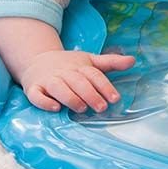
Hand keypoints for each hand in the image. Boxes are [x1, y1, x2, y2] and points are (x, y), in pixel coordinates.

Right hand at [19, 49, 135, 113]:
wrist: (37, 60)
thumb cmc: (68, 64)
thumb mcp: (90, 60)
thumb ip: (111, 62)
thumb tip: (133, 60)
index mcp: (79, 67)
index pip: (94, 75)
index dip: (105, 86)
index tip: (115, 98)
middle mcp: (64, 73)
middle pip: (78, 82)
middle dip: (90, 94)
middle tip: (102, 108)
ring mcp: (48, 80)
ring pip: (58, 88)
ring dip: (70, 98)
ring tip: (82, 108)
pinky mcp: (33, 89)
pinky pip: (37, 95)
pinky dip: (45, 102)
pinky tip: (54, 108)